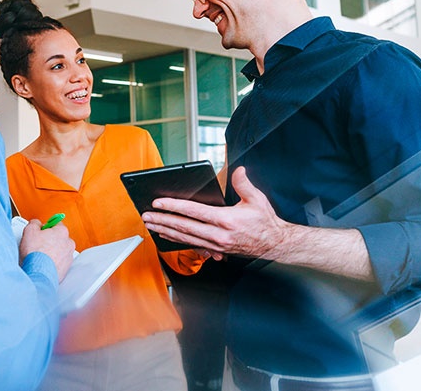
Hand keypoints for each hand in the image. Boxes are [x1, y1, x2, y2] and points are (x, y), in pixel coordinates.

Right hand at [19, 219, 75, 280]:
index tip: (40, 231)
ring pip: (60, 250)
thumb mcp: (29, 231)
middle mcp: (69, 244)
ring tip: (40, 255)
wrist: (38, 274)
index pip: (56, 223)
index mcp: (62, 232)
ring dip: (52, 252)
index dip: (46, 227)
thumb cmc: (35, 254)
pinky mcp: (66, 269)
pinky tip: (43, 264)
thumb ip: (34, 223)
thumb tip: (35, 224)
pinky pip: (59, 262)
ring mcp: (68, 257)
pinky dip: (53, 262)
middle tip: (38, 244)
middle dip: (49, 240)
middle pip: (59, 237)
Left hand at [141, 166, 291, 259]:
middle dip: (161, 219)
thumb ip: (244, 183)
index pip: (193, 211)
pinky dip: (176, 240)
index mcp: (225, 220)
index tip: (158, 202)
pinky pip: (191, 244)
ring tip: (150, 224)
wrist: (274, 244)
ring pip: (184, 237)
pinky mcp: (216, 249)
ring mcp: (215, 244)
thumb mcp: (257, 199)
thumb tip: (238, 170)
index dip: (173, 206)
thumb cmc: (265, 222)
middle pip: (183, 226)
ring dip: (165, 231)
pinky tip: (166, 236)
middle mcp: (217, 234)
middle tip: (145, 214)